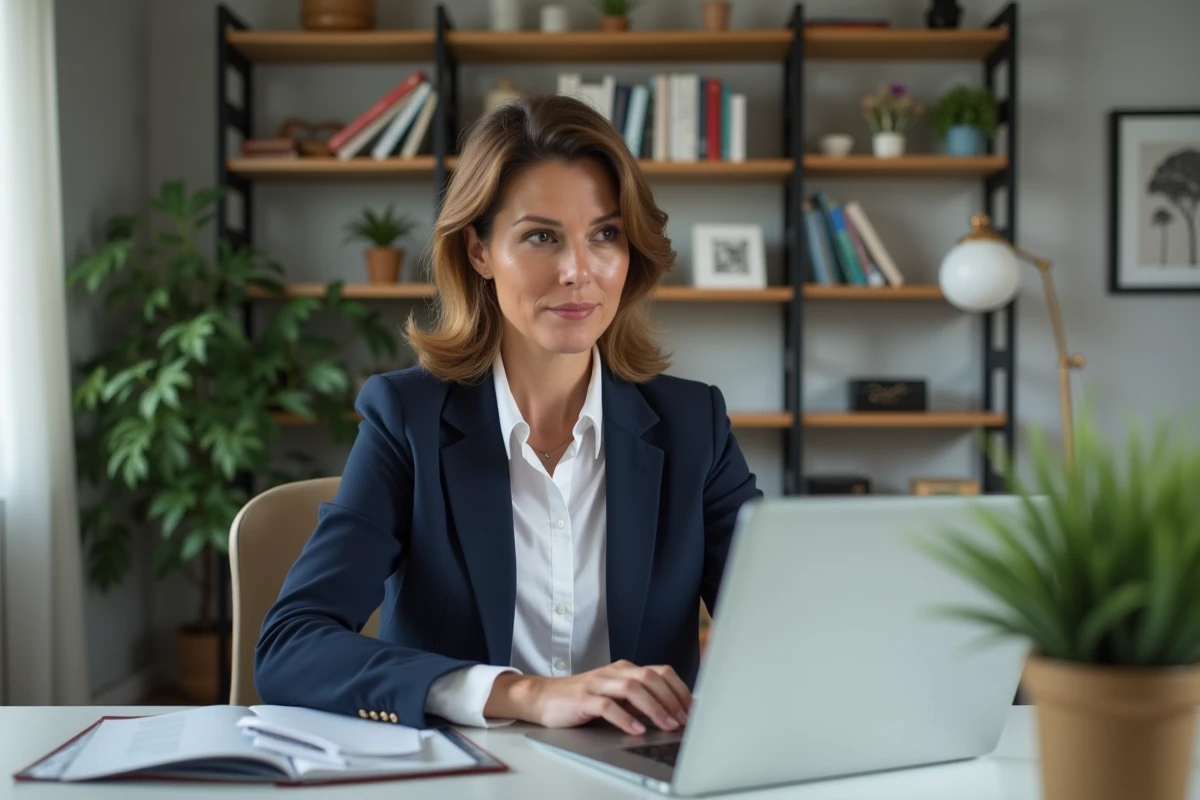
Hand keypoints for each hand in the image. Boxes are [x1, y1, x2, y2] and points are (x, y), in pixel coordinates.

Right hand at [485, 660, 691, 735]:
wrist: (543, 698)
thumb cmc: (581, 699)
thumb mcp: (613, 695)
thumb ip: (636, 699)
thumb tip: (669, 713)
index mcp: (624, 669)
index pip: (659, 671)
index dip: (679, 689)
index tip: (691, 709)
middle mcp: (613, 672)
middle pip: (650, 677)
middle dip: (671, 699)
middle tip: (683, 720)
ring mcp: (597, 683)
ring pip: (632, 688)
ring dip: (653, 707)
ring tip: (666, 725)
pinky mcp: (583, 698)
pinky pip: (608, 706)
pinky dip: (625, 718)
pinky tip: (636, 730)